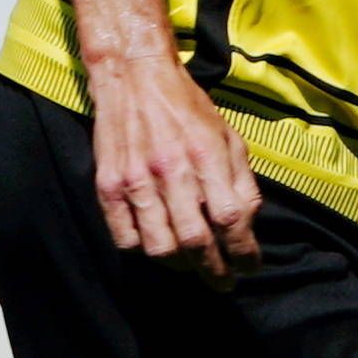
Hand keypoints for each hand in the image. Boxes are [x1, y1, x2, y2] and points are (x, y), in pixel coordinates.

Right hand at [90, 56, 264, 274]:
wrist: (134, 77)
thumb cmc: (188, 107)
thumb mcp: (228, 136)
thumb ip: (240, 181)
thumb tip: (247, 225)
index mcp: (205, 156)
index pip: (230, 219)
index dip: (243, 250)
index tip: (250, 265)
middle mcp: (169, 170)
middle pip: (195, 240)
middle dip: (214, 270)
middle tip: (224, 281)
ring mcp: (134, 180)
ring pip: (159, 247)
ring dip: (181, 266)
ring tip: (193, 266)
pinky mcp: (106, 184)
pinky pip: (124, 237)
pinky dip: (143, 251)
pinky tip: (158, 247)